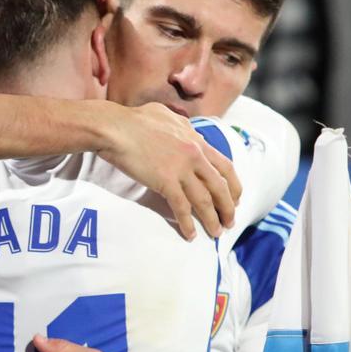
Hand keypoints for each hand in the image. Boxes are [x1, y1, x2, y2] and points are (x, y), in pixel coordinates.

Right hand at [96, 100, 240, 239]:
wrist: (115, 128)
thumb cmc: (135, 120)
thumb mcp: (168, 116)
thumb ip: (183, 126)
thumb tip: (190, 131)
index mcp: (196, 140)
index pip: (225, 165)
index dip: (233, 185)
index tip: (235, 198)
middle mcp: (194, 154)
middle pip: (220, 186)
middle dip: (228, 207)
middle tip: (230, 221)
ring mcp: (181, 168)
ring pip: (204, 200)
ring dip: (212, 219)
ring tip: (216, 232)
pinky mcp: (165, 181)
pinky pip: (181, 207)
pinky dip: (187, 223)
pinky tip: (190, 234)